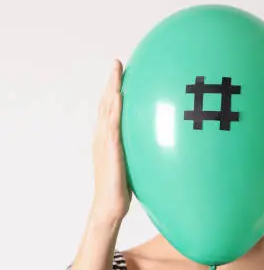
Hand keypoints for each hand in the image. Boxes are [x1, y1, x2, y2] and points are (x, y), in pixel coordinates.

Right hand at [91, 59, 131, 223]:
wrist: (110, 206)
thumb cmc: (121, 190)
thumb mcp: (131, 165)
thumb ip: (138, 151)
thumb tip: (155, 144)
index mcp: (107, 140)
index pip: (110, 110)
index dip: (113, 91)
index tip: (120, 75)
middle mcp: (103, 137)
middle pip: (106, 103)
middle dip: (111, 82)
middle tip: (117, 63)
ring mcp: (105, 142)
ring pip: (107, 108)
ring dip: (112, 87)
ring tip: (117, 69)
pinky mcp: (110, 149)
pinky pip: (113, 124)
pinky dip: (115, 107)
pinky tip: (121, 94)